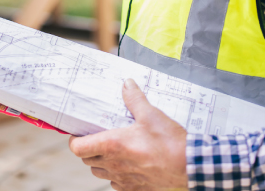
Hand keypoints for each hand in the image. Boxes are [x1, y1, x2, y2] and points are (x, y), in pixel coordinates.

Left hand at [69, 78, 187, 189]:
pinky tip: (128, 164)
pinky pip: (116, 183)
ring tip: (112, 150)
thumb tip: (126, 84)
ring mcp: (124, 179)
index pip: (78, 148)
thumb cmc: (170, 142)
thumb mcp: (151, 114)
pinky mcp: (135, 189)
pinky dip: (116, 174)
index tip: (79, 133)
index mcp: (113, 145)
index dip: (75, 140)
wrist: (190, 166)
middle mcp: (114, 164)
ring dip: (101, 162)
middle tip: (98, 137)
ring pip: (100, 173)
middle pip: (87, 160)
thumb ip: (135, 99)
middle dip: (88, 149)